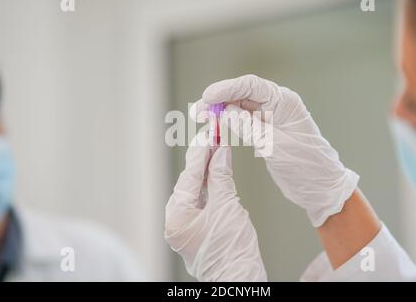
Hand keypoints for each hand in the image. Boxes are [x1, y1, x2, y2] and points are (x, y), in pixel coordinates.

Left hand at [164, 133, 266, 280]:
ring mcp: (184, 228)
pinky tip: (217, 174)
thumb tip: (220, 153)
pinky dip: (209, 188)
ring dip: (206, 172)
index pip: (188, 176)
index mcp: (176, 216)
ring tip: (217, 151)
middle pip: (189, 183)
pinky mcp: (195, 231)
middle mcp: (175, 222)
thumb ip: (220, 177)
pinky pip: (200, 203)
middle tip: (214, 138)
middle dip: (202, 160)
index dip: (200, 153)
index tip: (208, 134)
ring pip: (194, 192)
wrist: (239, 280)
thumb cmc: (231, 249)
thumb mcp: (226, 207)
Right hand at [191, 74, 359, 226]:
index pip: (251, 86)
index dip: (226, 88)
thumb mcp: (275, 146)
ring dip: (220, 112)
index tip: (207, 97)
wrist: (320, 186)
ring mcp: (270, 118)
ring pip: (239, 108)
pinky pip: (242, 121)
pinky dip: (228, 123)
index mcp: (284, 102)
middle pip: (241, 94)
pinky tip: (215, 127)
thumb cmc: (307, 165)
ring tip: (201, 118)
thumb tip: (225, 112)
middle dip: (218, 100)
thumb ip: (249, 128)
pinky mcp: (264, 130)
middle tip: (198, 112)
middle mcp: (276, 105)